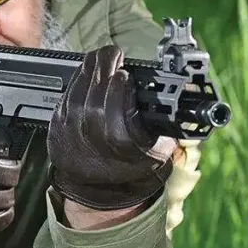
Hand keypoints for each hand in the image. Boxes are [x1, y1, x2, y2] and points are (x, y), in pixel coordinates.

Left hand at [47, 45, 177, 210]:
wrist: (99, 193)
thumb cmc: (133, 168)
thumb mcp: (159, 151)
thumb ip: (170, 124)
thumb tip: (191, 95)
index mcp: (121, 145)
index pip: (117, 107)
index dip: (120, 87)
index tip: (126, 74)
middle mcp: (93, 138)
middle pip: (96, 92)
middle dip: (105, 68)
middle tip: (115, 53)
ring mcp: (71, 133)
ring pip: (78, 91)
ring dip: (90, 69)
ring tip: (102, 57)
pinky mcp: (56, 128)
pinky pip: (64, 97)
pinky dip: (75, 81)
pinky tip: (86, 72)